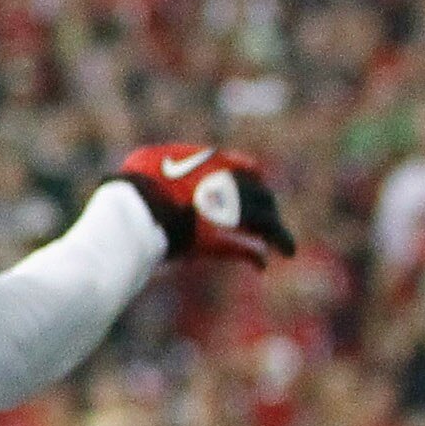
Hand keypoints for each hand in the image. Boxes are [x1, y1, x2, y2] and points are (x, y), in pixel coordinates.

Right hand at [115, 144, 294, 268]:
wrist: (138, 207)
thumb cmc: (137, 182)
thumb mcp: (148, 159)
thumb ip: (164, 163)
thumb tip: (161, 166)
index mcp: (214, 163)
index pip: (249, 170)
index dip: (255, 181)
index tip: (258, 189)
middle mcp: (229, 186)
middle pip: (263, 197)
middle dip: (269, 210)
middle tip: (270, 224)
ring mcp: (229, 213)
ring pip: (266, 223)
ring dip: (278, 236)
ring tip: (287, 250)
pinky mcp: (221, 242)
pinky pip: (249, 250)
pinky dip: (256, 258)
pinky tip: (261, 266)